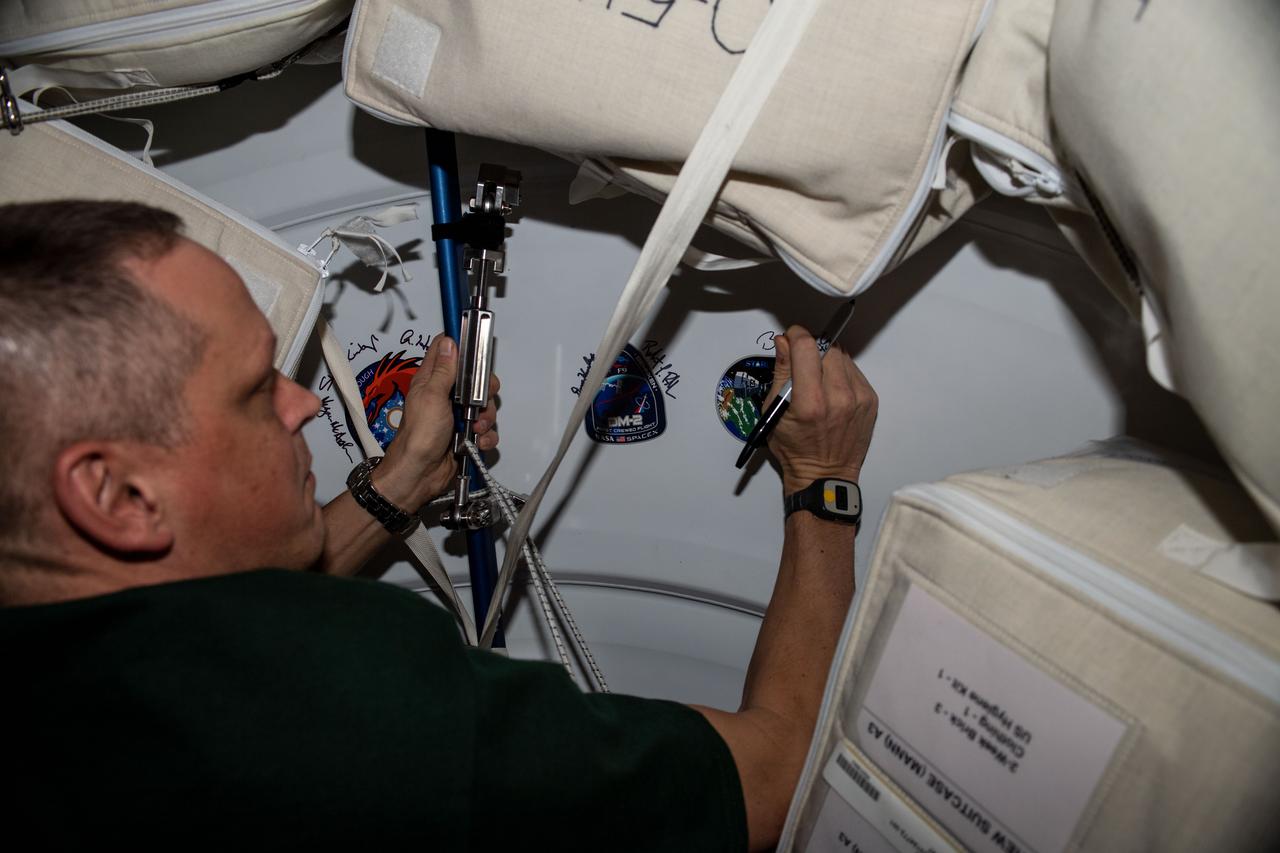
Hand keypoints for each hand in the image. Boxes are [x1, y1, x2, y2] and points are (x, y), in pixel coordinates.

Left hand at [372, 335, 500, 510]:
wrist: (420, 474)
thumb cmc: (419, 435)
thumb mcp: (431, 396)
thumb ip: (444, 370)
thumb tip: (449, 342)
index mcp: (432, 381)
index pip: (447, 352)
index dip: (461, 346)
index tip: (475, 351)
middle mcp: (446, 396)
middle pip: (476, 380)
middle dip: (485, 391)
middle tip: (479, 401)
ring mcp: (457, 416)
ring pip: (485, 407)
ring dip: (486, 418)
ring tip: (475, 429)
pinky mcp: (467, 435)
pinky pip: (487, 431)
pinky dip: (486, 437)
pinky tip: (477, 443)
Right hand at [765, 325, 876, 494]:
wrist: (825, 475)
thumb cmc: (794, 449)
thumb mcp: (774, 413)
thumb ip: (781, 373)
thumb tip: (784, 342)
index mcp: (809, 403)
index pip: (806, 347)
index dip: (796, 336)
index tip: (790, 338)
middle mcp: (838, 398)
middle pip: (826, 348)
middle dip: (811, 349)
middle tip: (801, 362)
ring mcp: (858, 399)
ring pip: (842, 356)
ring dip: (826, 359)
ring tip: (816, 378)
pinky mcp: (870, 400)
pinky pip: (854, 371)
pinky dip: (840, 373)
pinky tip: (831, 389)